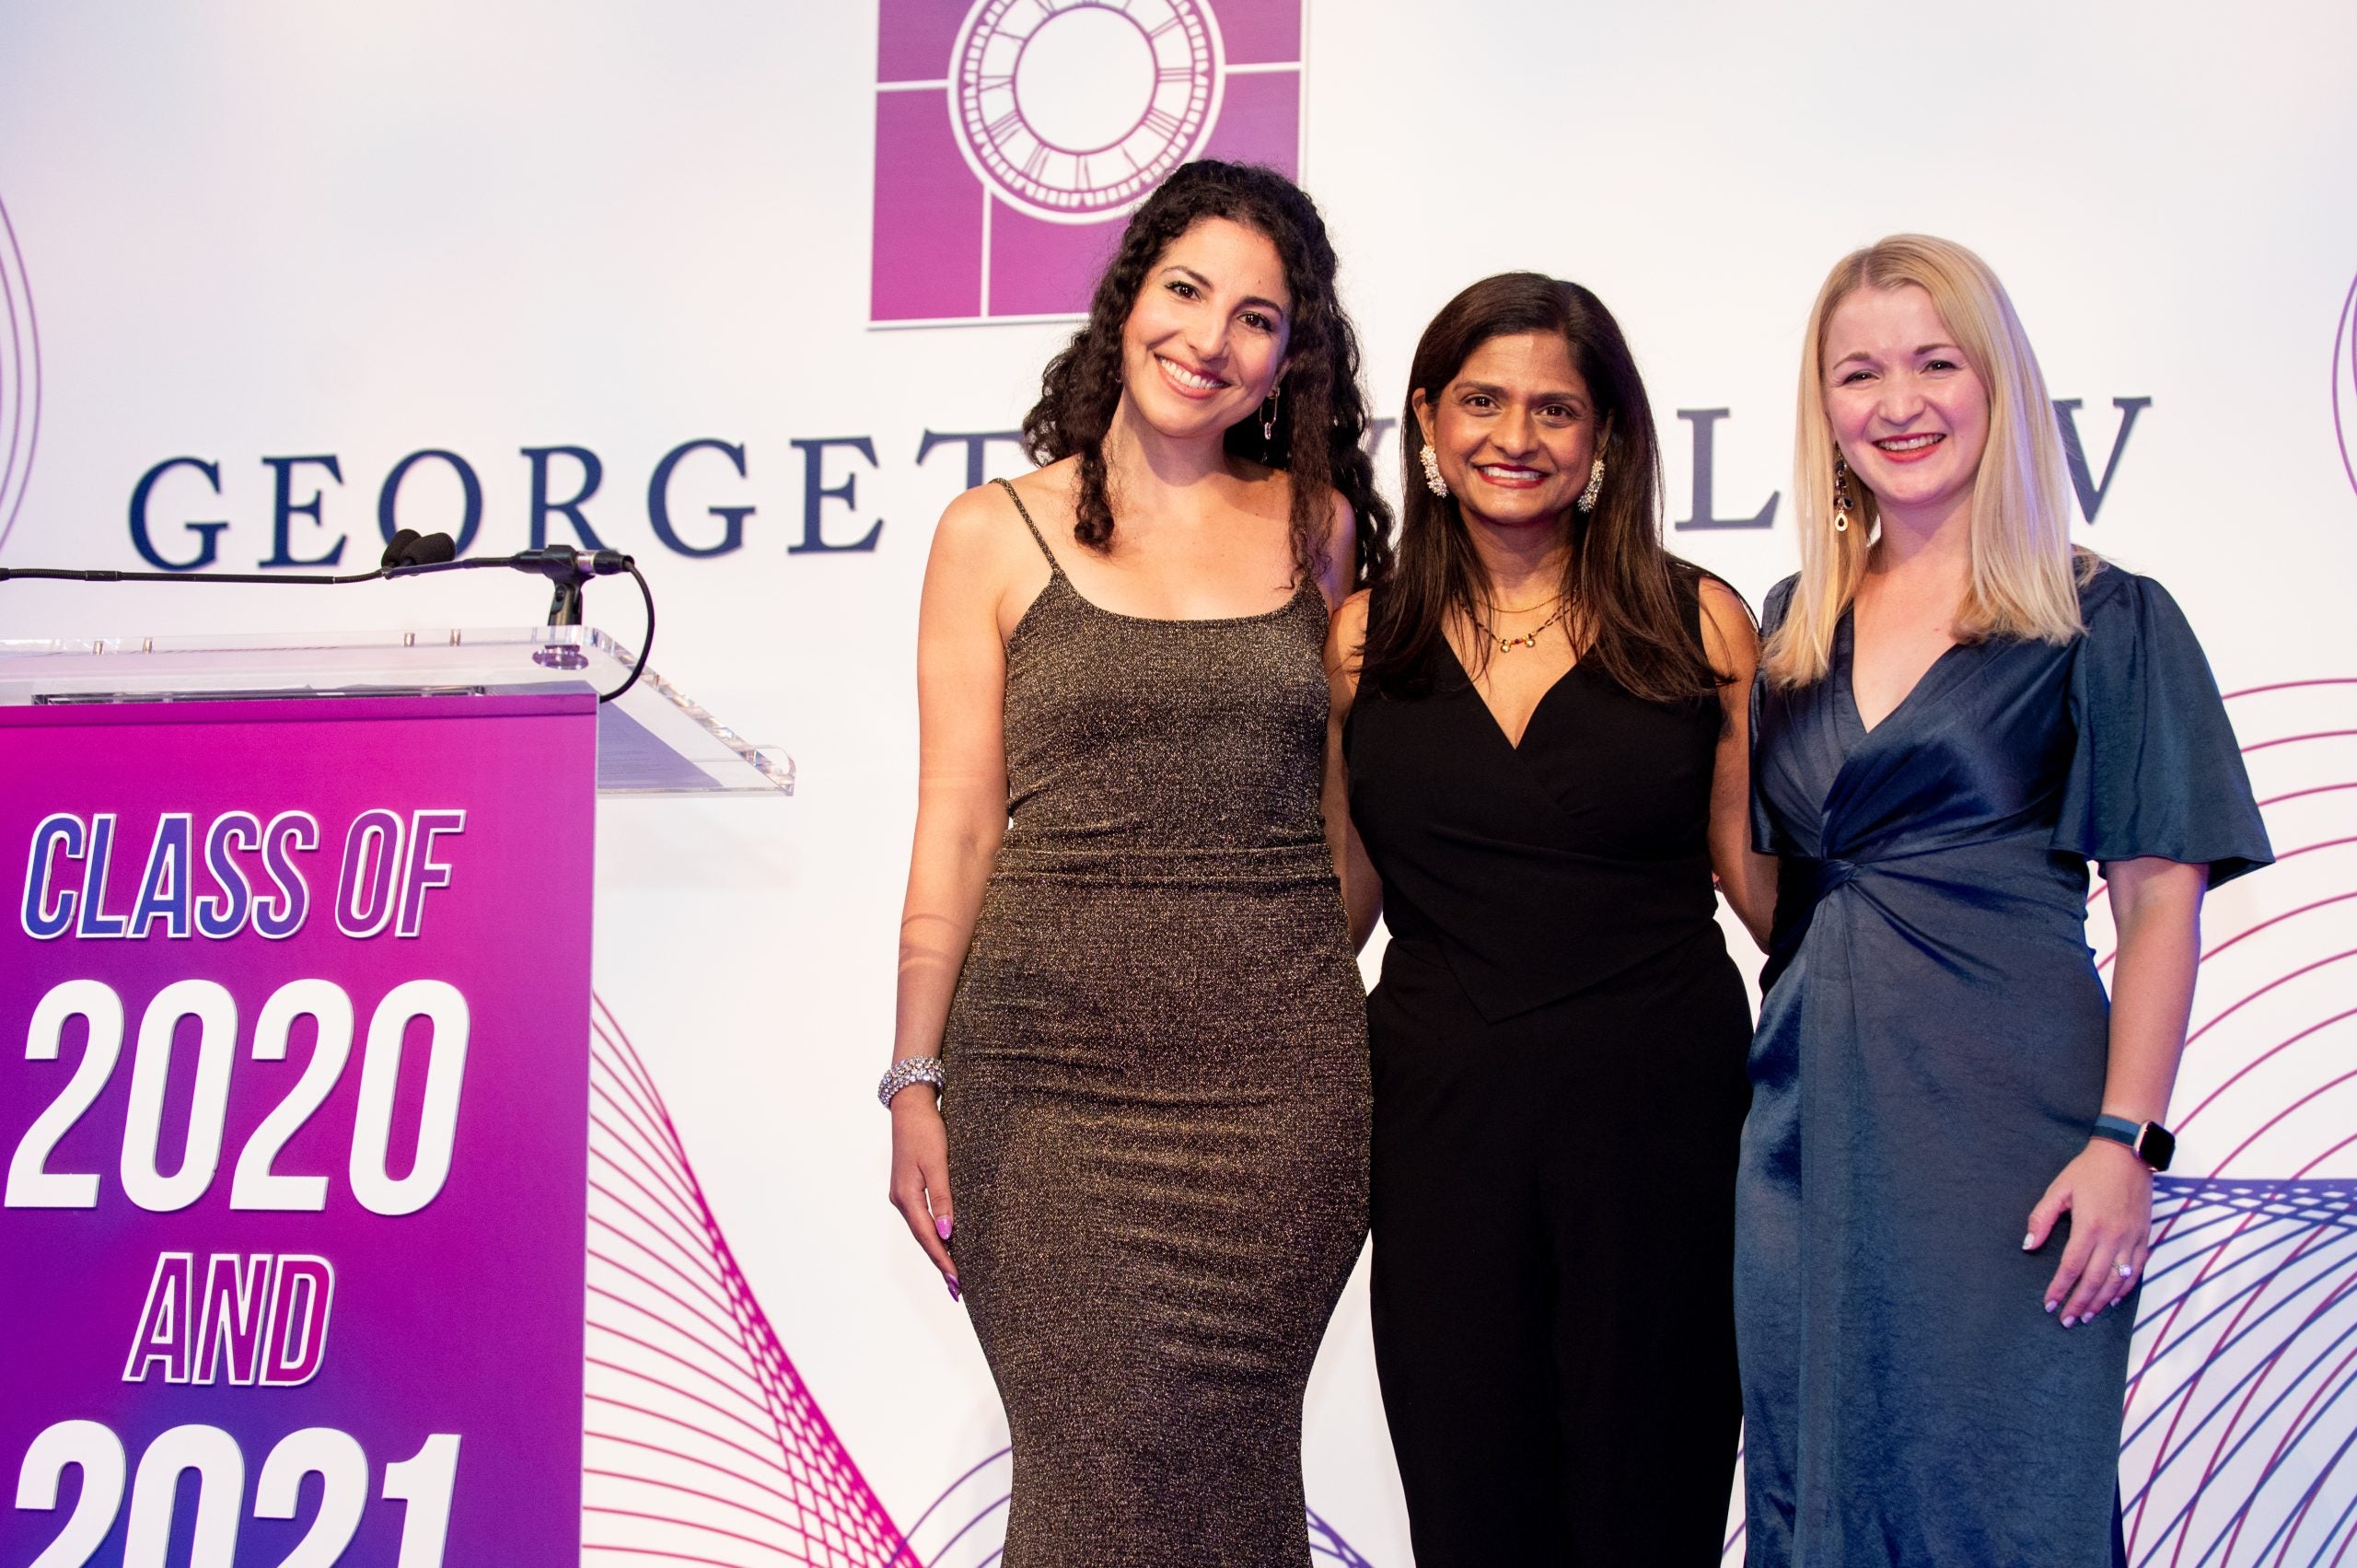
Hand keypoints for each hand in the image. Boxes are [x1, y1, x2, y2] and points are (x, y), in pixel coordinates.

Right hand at [888, 1088, 959, 1301]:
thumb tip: (946, 1233)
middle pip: (924, 1239)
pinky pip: (923, 1218)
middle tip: (958, 1290)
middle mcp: (902, 1200)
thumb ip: (943, 1198)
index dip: (944, 1261)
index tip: (958, 1283)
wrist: (910, 1106)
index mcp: (907, 1197)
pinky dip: (934, 1234)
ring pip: (923, 1230)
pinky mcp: (909, 1187)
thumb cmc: (926, 1131)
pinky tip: (944, 1241)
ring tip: (954, 1273)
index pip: (928, 1238)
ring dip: (938, 1251)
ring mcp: (903, 1194)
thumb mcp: (938, 1163)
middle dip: (941, 1264)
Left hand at [2024, 1139, 2152, 1325]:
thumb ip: (2042, 1218)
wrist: (2127, 1154)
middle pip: (2095, 1280)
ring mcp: (2132, 1238)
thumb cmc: (2088, 1170)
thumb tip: (2029, 1246)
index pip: (2072, 1267)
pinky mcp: (2145, 1237)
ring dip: (2101, 1301)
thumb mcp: (2059, 1189)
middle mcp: (2113, 1237)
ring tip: (2086, 1316)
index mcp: (2089, 1226)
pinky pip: (2136, 1270)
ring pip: (2117, 1280)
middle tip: (2067, 1320)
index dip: (2060, 1288)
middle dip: (2079, 1303)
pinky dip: (2124, 1288)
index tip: (2049, 1304)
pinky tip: (2112, 1299)